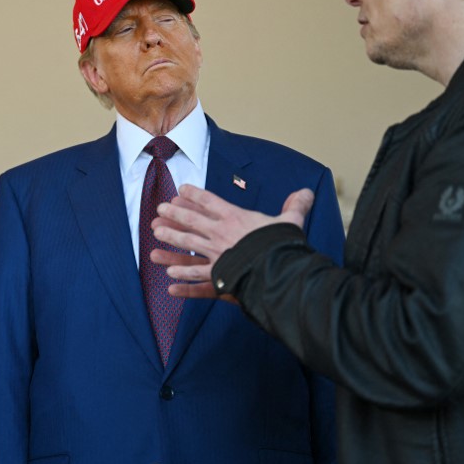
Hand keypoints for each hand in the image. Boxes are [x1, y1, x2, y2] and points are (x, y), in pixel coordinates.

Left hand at [150, 185, 314, 299]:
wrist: (279, 270)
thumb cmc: (284, 245)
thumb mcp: (291, 221)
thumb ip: (295, 206)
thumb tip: (307, 192)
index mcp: (237, 217)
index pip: (211, 201)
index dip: (195, 194)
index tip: (181, 189)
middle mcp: (222, 233)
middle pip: (192, 220)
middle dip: (175, 213)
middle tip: (160, 208)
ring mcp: (217, 254)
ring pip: (188, 243)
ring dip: (171, 237)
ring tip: (156, 233)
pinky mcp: (218, 274)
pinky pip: (196, 273)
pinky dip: (183, 274)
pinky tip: (169, 275)